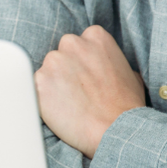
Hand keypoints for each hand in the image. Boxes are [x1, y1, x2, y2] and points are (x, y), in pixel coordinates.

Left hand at [34, 25, 145, 158]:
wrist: (114, 130)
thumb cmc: (126, 107)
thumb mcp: (130, 74)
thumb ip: (111, 62)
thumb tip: (107, 67)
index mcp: (95, 36)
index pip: (79, 43)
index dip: (81, 63)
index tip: (86, 79)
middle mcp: (72, 43)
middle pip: (60, 54)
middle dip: (65, 71)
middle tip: (77, 93)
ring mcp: (53, 61)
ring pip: (47, 71)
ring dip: (53, 86)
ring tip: (70, 105)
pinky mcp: (39, 80)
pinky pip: (36, 88)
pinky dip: (43, 100)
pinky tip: (59, 111)